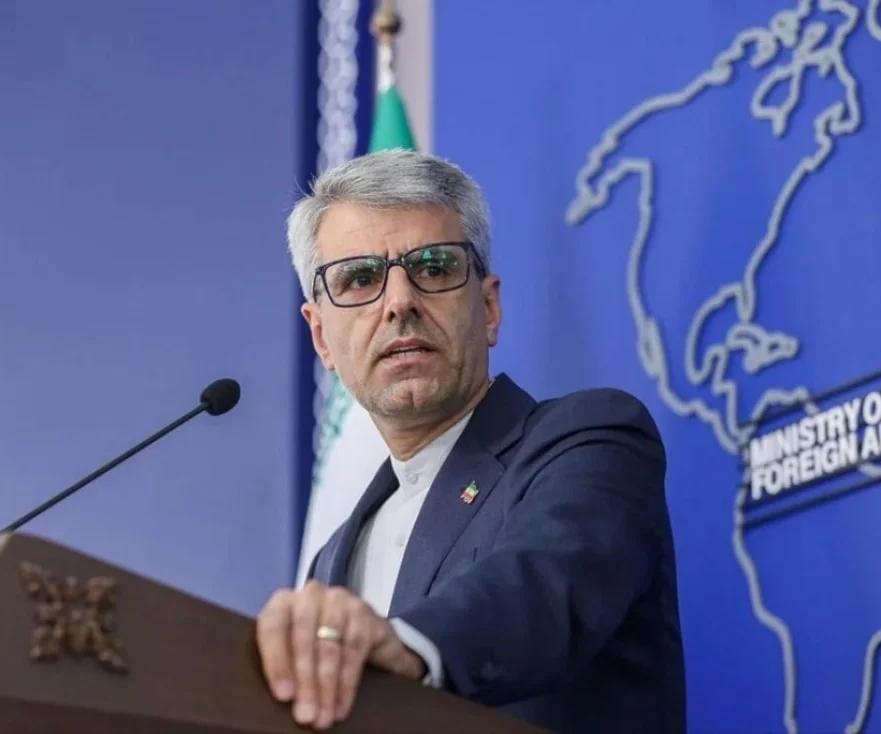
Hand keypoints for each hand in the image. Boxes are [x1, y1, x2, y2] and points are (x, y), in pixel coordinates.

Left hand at [256, 581, 426, 729]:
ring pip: (329, 646)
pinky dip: (347, 682)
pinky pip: (354, 649)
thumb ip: (282, 668)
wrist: (364, 640)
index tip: (283, 696)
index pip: (273, 627)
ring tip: (324, 717)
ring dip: (326, 687)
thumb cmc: (315, 649)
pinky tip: (342, 706)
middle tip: (306, 716)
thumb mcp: (293, 656)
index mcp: (283, 603)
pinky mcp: (363, 611)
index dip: (276, 662)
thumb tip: (280, 701)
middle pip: (303, 639)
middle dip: (305, 682)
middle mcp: (310, 595)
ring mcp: (339, 599)